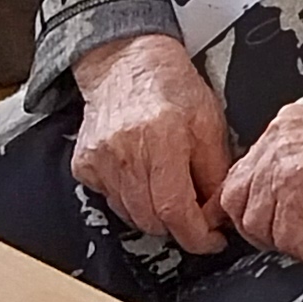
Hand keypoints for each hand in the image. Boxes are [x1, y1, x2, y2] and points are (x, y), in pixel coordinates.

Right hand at [73, 33, 235, 254]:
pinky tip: (142, 174)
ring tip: (168, 184)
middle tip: (195, 211)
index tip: (212, 240)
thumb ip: (216, 173)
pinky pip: (111, 200)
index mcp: (161, 139)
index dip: (197, 236)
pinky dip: (131, 198)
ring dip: (154, 213)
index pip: (175, 210)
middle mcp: (125, 152)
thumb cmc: (172, 87)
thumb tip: (218, 216)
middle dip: (178, 225)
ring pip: (131, 215)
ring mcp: (100, 160)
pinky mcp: (84, 164)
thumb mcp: (209, 124)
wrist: (127, 61)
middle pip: (151, 220)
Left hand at [219, 98, 302, 263]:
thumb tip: (296, 198)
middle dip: (252, 226)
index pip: (244, 170)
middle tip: (276, 240)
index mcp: (284, 127)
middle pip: (235, 195)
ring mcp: (282, 166)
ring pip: (254, 221)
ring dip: (278, 241)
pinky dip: (301, 249)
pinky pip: (284, 235)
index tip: (258, 222)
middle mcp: (275, 142)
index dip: (247, 203)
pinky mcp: (295, 191)